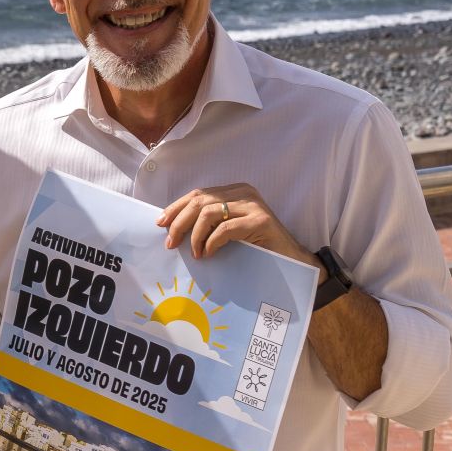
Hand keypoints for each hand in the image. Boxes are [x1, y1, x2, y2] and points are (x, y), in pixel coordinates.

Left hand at [157, 183, 315, 265]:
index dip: (176, 208)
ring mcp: (254, 205)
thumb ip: (208, 223)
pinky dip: (212, 241)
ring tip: (194, 253)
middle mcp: (244, 193)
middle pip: (199, 201)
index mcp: (234, 192)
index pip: (197, 194)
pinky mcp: (261, 221)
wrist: (291, 259)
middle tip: (170, 242)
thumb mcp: (228, 230)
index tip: (160, 223)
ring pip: (209, 213)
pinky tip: (208, 253)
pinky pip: (226, 228)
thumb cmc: (256, 246)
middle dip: (179, 222)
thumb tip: (172, 228)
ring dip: (195, 235)